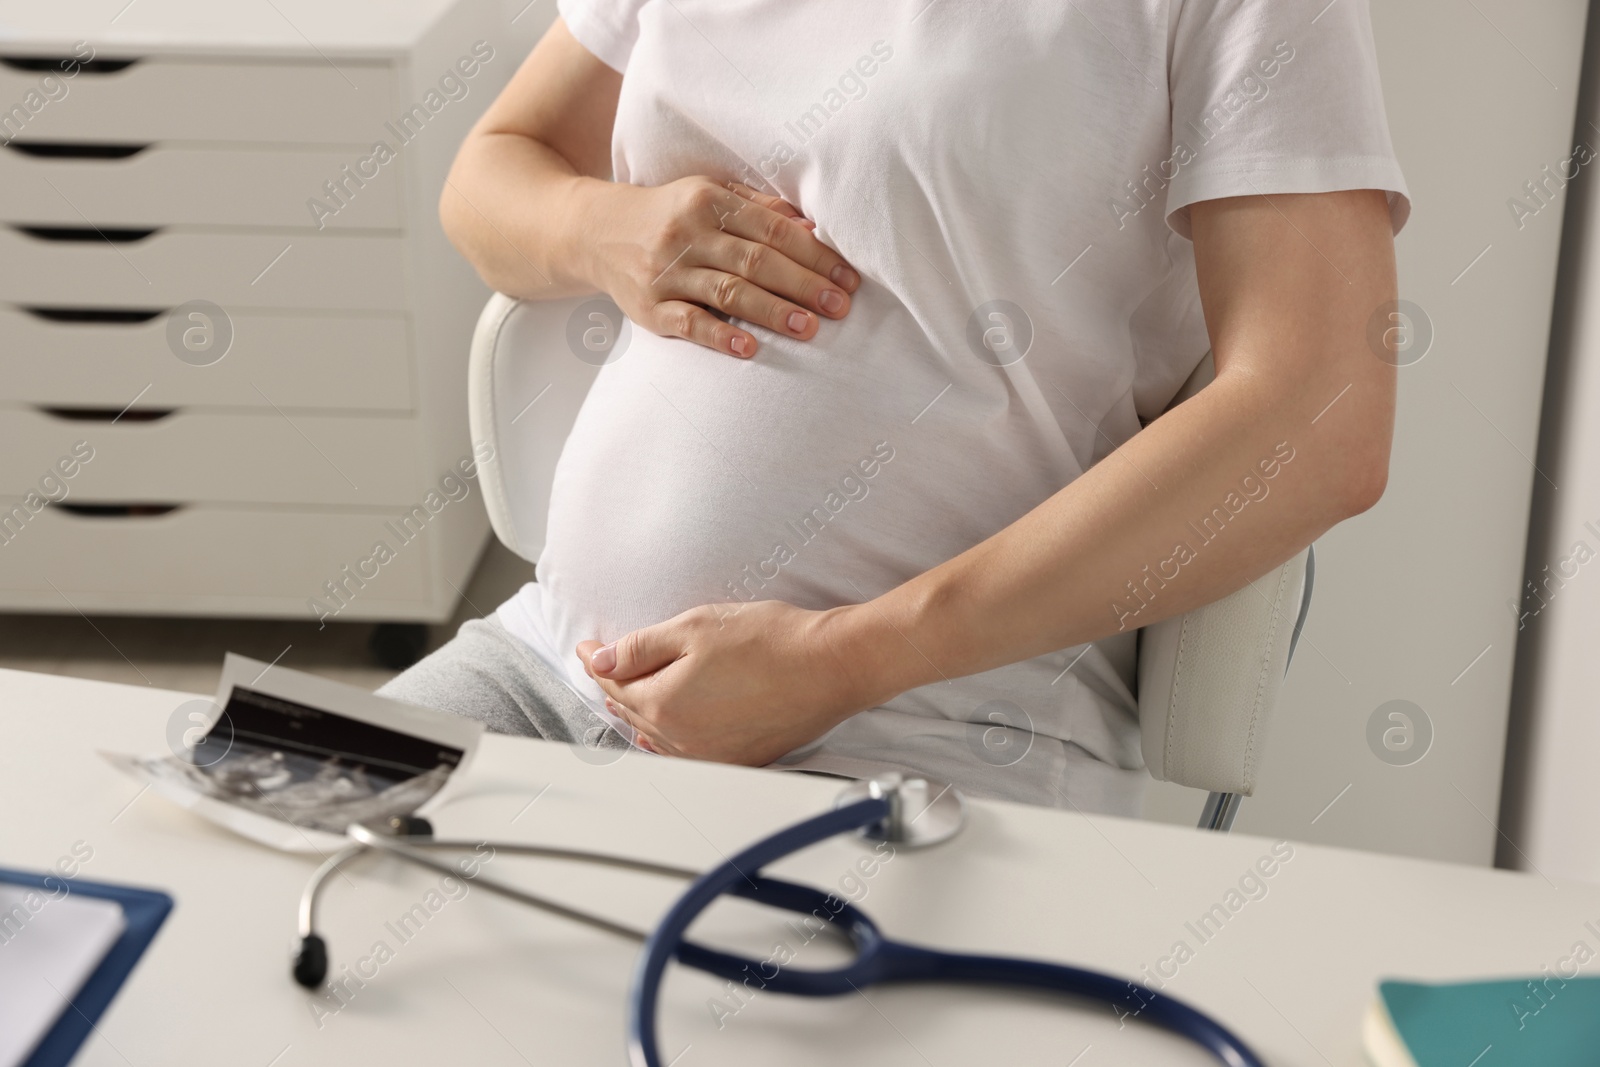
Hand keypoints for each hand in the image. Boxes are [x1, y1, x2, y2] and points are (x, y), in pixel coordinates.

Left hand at [576, 600, 868, 764]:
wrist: (831, 666)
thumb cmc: (773, 642)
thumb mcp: (695, 628)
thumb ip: (642, 647)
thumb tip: (601, 661)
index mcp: (664, 704)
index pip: (613, 682)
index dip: (596, 659)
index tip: (587, 647)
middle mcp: (682, 740)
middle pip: (632, 711)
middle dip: (614, 686)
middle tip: (602, 666)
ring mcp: (711, 755)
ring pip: (657, 735)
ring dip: (640, 713)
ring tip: (628, 694)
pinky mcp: (739, 759)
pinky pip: (688, 752)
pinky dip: (670, 737)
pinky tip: (669, 727)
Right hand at [579, 176, 859, 358]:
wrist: (594, 232)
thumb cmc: (668, 215)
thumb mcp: (708, 195)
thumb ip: (757, 208)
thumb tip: (811, 226)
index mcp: (707, 201)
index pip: (771, 229)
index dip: (813, 254)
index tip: (846, 277)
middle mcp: (686, 234)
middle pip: (755, 261)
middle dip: (803, 284)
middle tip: (840, 305)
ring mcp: (666, 273)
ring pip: (727, 292)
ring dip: (773, 311)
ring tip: (810, 328)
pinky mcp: (649, 308)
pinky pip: (688, 323)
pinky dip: (719, 336)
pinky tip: (749, 349)